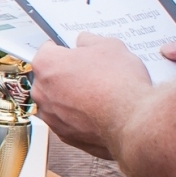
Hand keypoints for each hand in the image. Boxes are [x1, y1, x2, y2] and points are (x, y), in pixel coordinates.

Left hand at [30, 34, 148, 157]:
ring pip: (58, 101)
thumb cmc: (119, 83)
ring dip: (72, 97)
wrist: (134, 121)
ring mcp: (51, 116)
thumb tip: (85, 42)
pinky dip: (80, 118)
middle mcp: (41, 91)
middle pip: (51, 77)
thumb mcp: (110, 46)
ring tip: (99, 95)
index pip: (48, 50)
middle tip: (92, 74)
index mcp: (46, 64)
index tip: (76, 53)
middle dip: (68, 75)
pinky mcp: (64, 135)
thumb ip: (90, 41)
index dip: (66, 49)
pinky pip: (68, 121)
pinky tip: (99, 113)